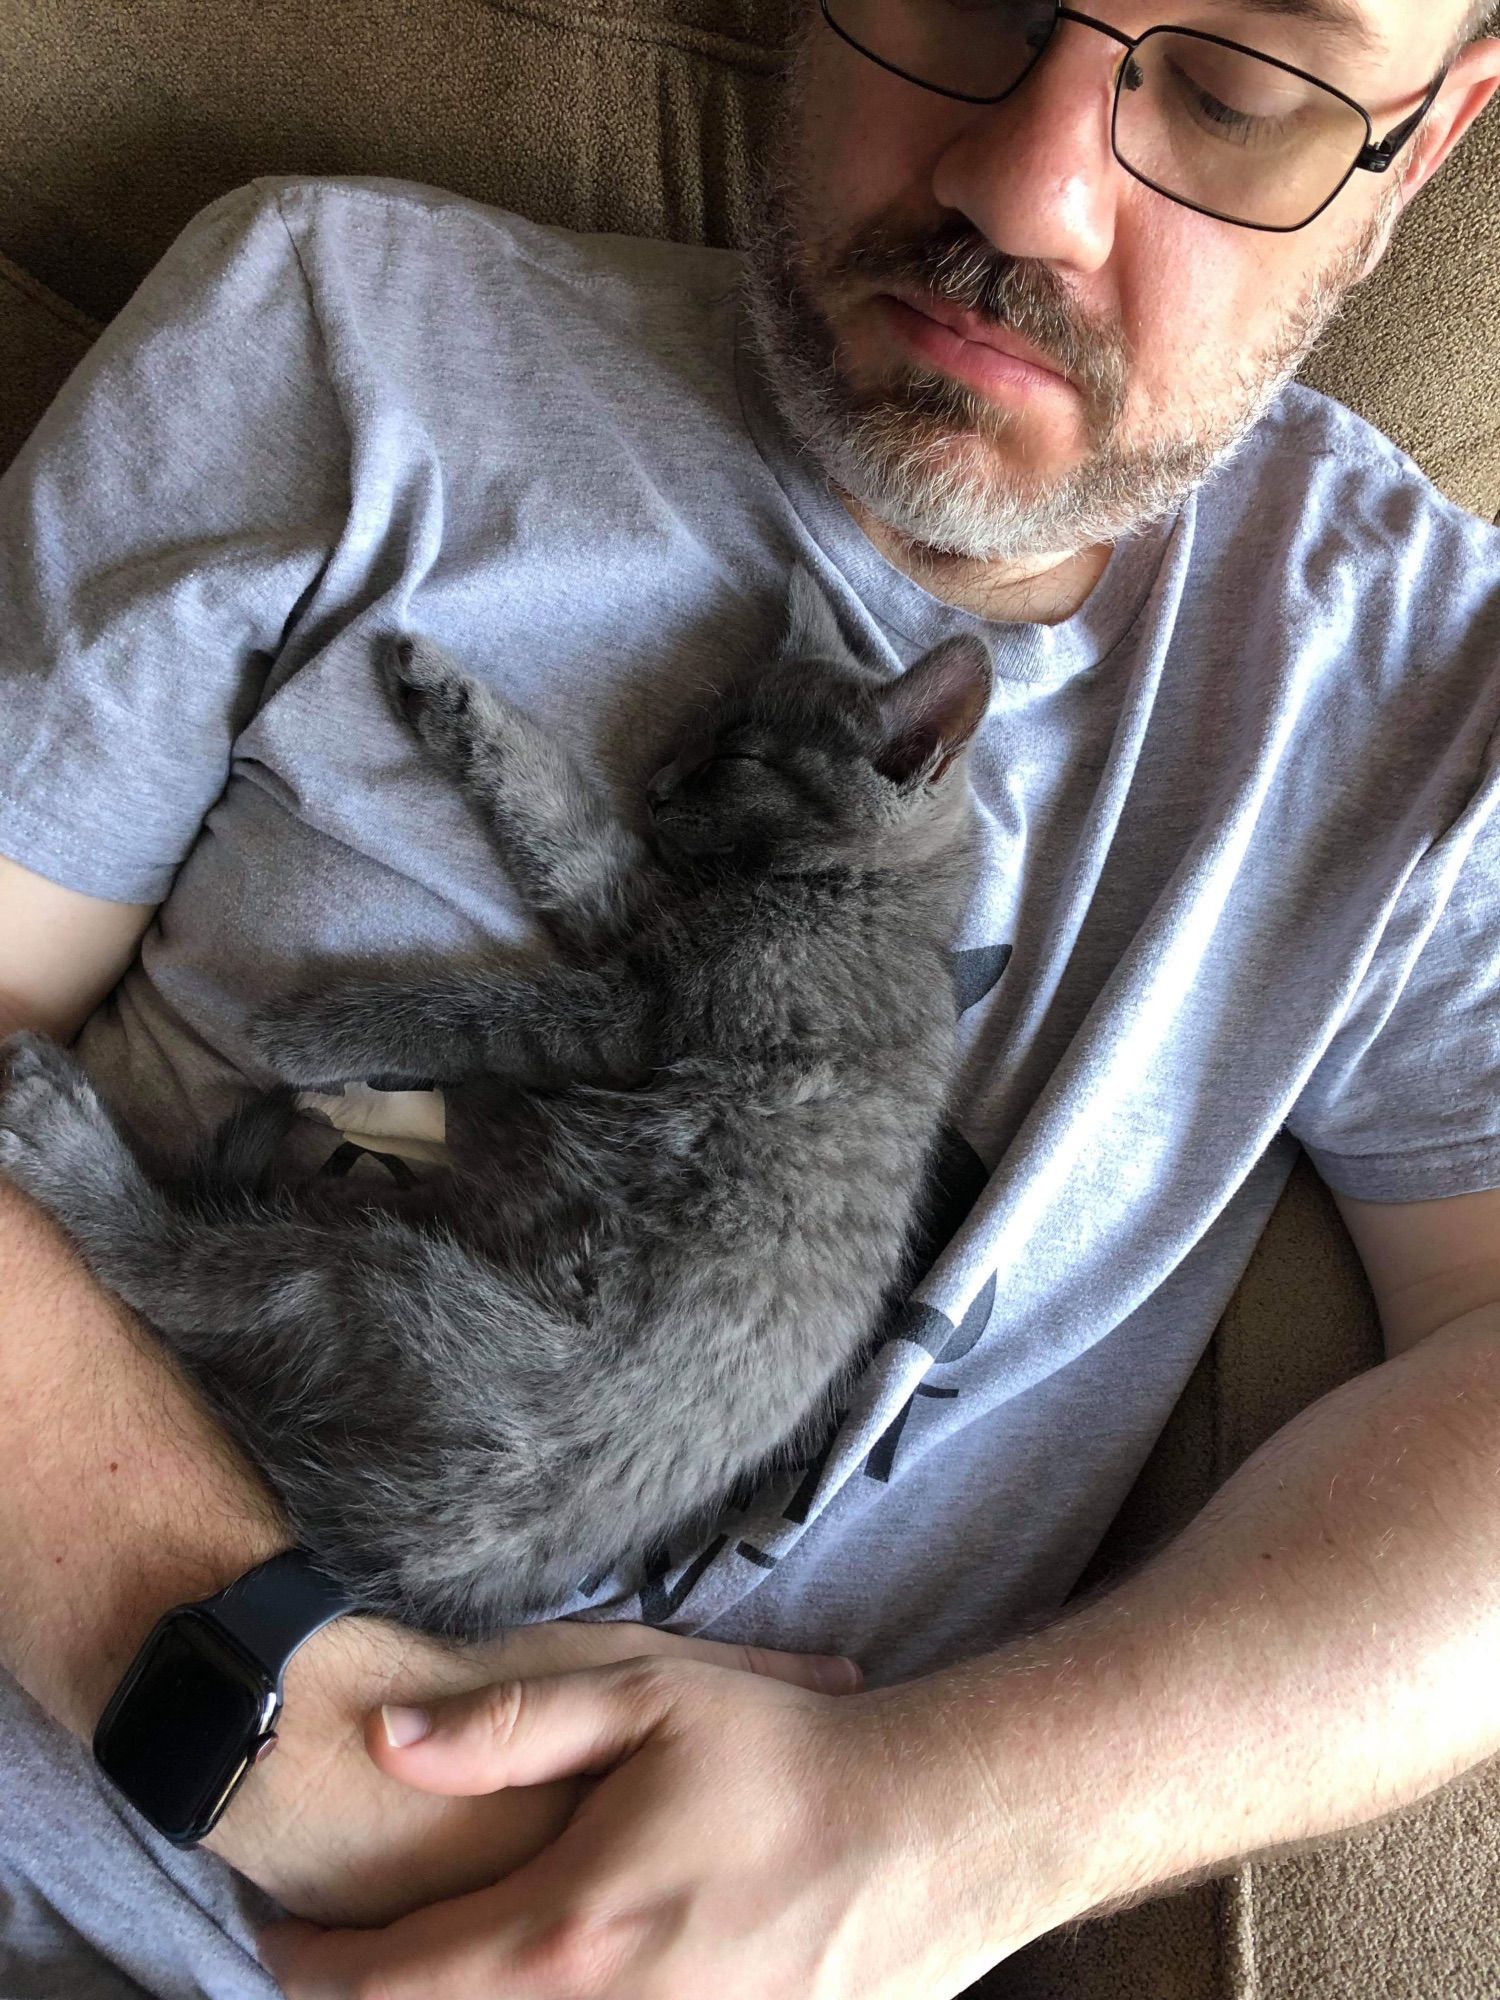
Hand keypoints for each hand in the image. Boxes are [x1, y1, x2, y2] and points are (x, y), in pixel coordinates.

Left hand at [208, 1615, 871, 1928]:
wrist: (933, 1836)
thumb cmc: (785, 1760)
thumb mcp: (647, 1695)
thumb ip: (505, 1724)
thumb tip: (382, 1740)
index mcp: (566, 1934)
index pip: (391, 1981)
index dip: (313, 1966)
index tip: (277, 1937)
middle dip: (381, 1994)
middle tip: (345, 1955)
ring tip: (453, 1956)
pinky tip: (570, 1970)